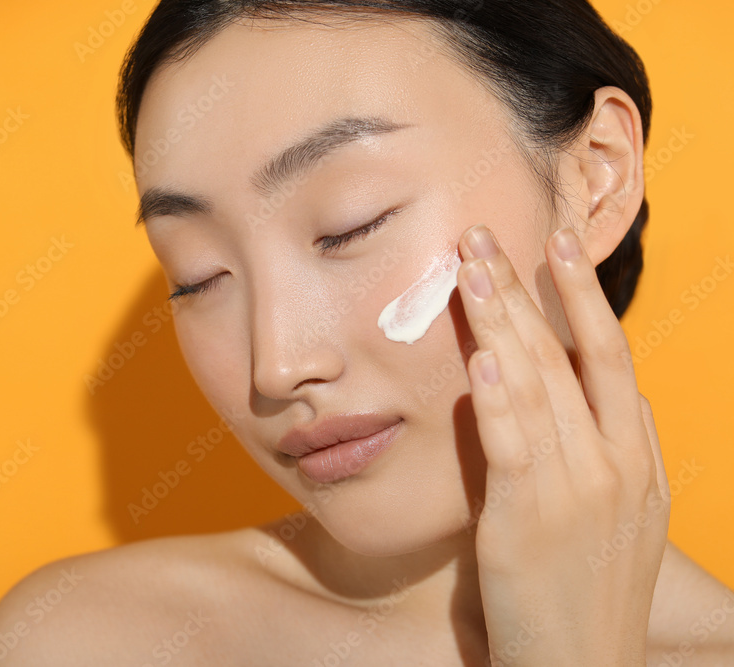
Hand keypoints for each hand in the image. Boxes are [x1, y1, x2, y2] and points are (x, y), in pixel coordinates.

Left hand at [455, 224, 669, 665]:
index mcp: (638, 460)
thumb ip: (601, 455)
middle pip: (574, 357)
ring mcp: (578, 493)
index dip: (582, 298)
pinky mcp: (529, 523)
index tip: (557, 246)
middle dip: (531, 289)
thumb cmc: (585, 593)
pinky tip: (482, 358)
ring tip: (474, 266)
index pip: (610, 358)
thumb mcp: (616, 518)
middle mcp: (616, 467)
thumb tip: (577, 399)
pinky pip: (516, 448)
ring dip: (504, 322)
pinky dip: (500, 400)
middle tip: (488, 234)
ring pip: (541, 388)